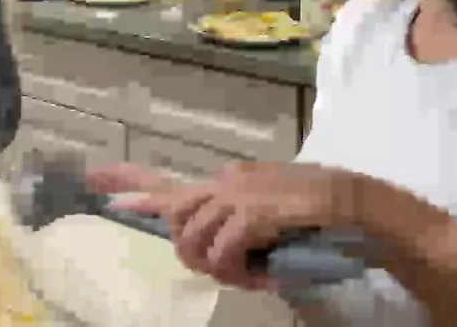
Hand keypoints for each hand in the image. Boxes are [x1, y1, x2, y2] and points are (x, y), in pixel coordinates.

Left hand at [87, 161, 369, 290]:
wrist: (362, 207)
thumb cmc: (324, 216)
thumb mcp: (273, 217)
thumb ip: (241, 223)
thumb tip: (215, 247)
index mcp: (230, 181)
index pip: (169, 183)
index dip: (129, 184)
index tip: (94, 180)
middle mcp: (228, 180)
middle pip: (176, 219)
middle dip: (193, 253)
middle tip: (235, 272)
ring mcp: (239, 192)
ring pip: (194, 239)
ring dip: (220, 267)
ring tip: (254, 274)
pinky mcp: (253, 211)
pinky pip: (223, 251)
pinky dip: (241, 272)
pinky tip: (265, 275)